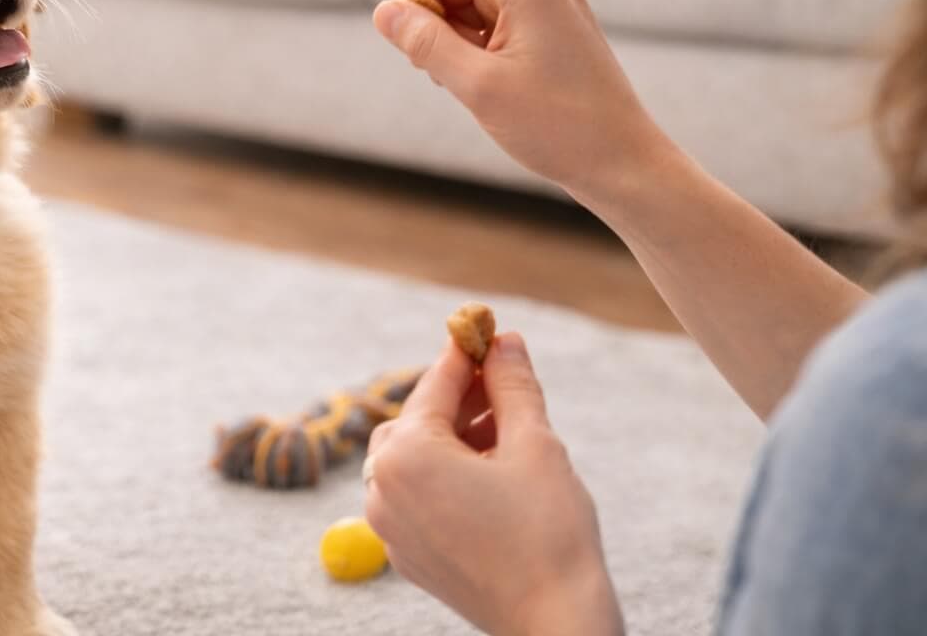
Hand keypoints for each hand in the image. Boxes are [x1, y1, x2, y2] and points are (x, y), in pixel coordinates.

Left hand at [364, 335, 623, 635]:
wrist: (554, 625)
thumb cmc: (547, 534)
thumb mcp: (535, 444)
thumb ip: (512, 386)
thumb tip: (503, 341)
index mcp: (406, 455)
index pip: (435, 385)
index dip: (466, 354)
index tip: (487, 330)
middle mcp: (383, 489)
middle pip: (417, 420)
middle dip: (460, 400)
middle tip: (505, 384)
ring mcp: (388, 528)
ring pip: (415, 459)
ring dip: (455, 438)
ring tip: (509, 431)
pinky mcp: (406, 556)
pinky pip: (417, 497)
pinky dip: (447, 476)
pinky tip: (493, 474)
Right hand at [373, 0, 670, 199]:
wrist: (624, 165)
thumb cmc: (561, 129)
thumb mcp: (478, 91)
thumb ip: (424, 45)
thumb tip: (385, 11)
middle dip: (425, 18)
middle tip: (451, 74)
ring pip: (451, 0)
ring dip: (444, 40)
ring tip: (480, 85)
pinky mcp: (536, 18)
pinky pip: (474, 17)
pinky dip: (463, 46)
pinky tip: (487, 83)